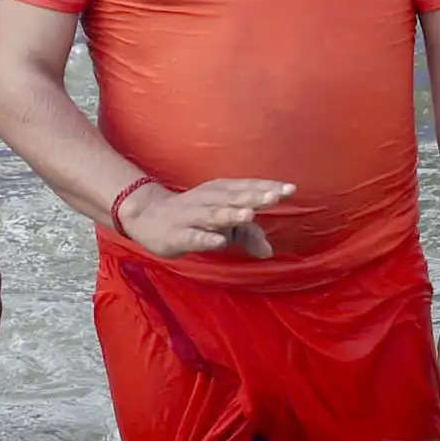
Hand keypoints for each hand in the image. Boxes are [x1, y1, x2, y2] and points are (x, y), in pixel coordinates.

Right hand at [124, 176, 292, 259]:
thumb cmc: (195, 219)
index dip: (267, 188)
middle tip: (276, 197)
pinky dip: (206, 238)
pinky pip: (193, 237)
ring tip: (250, 214)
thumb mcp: (224, 225)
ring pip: (214, 215)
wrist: (148, 218)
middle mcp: (208, 199)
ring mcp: (192, 216)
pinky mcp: (178, 234)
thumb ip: (247, 234)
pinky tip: (219, 241)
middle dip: (254, 197)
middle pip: (233, 198)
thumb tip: (269, 252)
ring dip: (231, 214)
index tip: (290, 189)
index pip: (247, 188)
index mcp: (221, 192)